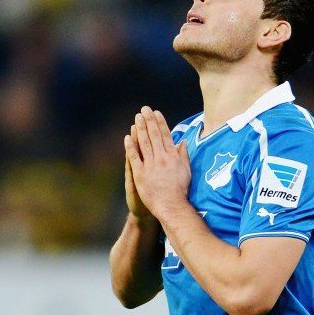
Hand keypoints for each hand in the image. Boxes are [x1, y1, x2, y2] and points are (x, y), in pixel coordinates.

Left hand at [124, 106, 190, 220]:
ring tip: (137, 118)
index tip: (156, 113)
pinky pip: (134, 157)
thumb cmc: (180, 190)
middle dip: (149, 121)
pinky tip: (127, 137)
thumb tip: (183, 142)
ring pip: (144, 143)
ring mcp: (150, 165)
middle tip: (144, 109)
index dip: (160, 123)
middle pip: (154, 136)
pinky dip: (130, 147)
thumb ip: (183, 155)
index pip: (166, 135)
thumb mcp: (186, 171)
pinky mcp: (140, 173)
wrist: (171, 205)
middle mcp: (161, 158)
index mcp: (172, 156)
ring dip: (140, 129)